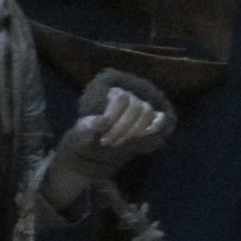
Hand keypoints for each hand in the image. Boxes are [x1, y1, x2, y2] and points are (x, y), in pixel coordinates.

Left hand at [57, 71, 175, 178]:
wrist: (97, 149)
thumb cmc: (88, 136)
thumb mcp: (81, 132)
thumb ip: (88, 126)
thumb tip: (101, 122)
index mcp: (109, 91)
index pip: (120, 98)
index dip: (113, 116)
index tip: (102, 134)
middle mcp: (127, 94)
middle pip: (135, 106)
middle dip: (121, 128)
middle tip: (107, 143)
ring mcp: (140, 105)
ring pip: (147, 112)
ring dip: (135, 132)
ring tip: (119, 143)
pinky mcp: (150, 119)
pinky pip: (160, 119)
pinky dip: (155, 129)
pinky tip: (142, 139)